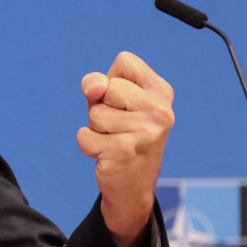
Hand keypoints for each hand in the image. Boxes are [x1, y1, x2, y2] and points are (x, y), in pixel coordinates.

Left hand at [76, 52, 174, 246]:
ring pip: (95, 113)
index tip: (122, 103)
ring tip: (113, 140)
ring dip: (95, 128)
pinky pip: (85, 136)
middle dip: (101, 106)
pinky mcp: (125, 151)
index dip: (111, 80)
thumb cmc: (120, 133)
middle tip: (117, 126)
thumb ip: (98, 84)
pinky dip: (88, 145)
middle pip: (108, 86)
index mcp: (161, 92)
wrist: (133, 185)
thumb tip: (93, 86)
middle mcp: (160, 110)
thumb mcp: (109, 102)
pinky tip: (107, 154)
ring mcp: (146, 132)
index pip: (124, 61)